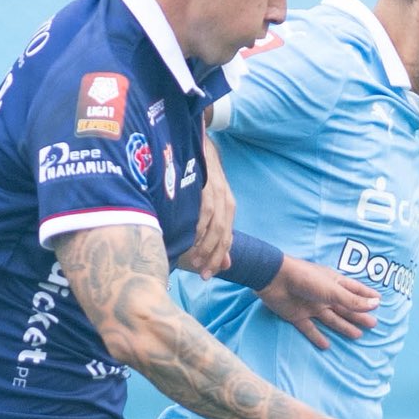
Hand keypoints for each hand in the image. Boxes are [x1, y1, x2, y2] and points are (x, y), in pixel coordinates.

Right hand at [179, 135, 234, 277]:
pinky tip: (191, 236)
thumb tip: (226, 264)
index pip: (228, 240)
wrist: (196, 143)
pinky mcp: (207, 184)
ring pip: (216, 225)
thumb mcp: (208, 203)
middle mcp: (226, 202)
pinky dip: (200, 225)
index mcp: (227, 209)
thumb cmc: (197, 177)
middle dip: (213, 257)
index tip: (207, 275)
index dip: (218, 259)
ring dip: (206, 245)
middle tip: (201, 273)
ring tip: (195, 259)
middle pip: (224, 236)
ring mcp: (217, 193)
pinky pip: (206, 209)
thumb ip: (214, 233)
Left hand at [260, 255, 378, 350]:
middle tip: (373, 325)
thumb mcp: (333, 290)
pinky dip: (317, 337)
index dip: (366, 296)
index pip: (354, 290)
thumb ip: (352, 301)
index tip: (379, 301)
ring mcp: (311, 306)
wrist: (275, 279)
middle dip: (359, 315)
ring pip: (331, 319)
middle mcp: (323, 295)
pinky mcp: (297, 316)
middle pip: (345, 308)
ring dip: (344, 327)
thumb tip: (376, 304)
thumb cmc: (307, 279)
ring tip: (357, 336)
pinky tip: (326, 345)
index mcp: (333, 283)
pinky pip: (310, 329)